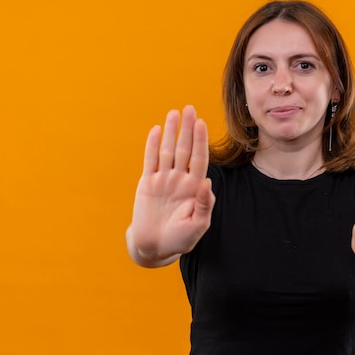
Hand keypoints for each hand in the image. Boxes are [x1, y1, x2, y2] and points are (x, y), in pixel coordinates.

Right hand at [129, 105, 214, 265]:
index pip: (199, 159)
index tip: (202, 123)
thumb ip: (204, 204)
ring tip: (174, 113)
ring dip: (171, 132)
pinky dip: (152, 145)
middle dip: (188, 129)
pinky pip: (150, 160)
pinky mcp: (147, 183)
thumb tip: (208, 183)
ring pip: (168, 150)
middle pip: (185, 149)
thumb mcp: (198, 225)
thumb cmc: (180, 239)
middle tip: (190, 108)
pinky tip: (157, 130)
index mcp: (194, 187)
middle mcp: (180, 179)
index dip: (201, 141)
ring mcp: (163, 179)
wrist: (155, 246)